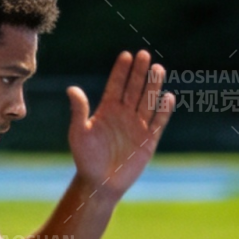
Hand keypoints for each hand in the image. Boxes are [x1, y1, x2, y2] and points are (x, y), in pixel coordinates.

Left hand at [67, 51, 173, 199]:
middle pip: (134, 88)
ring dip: (153, 85)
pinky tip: (167, 97)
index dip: (121, 71)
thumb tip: (71, 89)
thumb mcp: (79, 134)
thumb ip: (79, 111)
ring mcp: (138, 125)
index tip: (126, 55)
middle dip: (139, 72)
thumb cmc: (86, 159)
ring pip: (148, 101)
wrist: (99, 184)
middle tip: (144, 55)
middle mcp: (124, 114)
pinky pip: (158, 122)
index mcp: (108, 110)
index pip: (116, 85)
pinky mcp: (148, 139)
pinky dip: (163, 110)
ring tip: (157, 69)